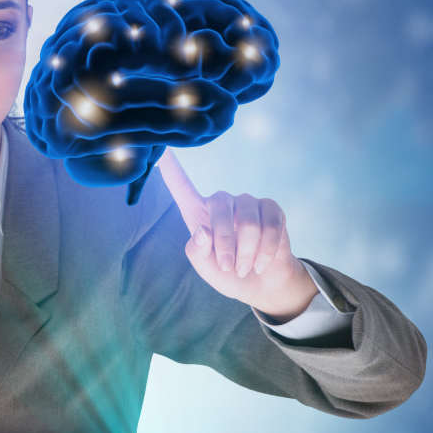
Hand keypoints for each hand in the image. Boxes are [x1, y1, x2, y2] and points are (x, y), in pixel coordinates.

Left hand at [155, 147, 317, 322]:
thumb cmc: (227, 272)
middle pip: (219, 208)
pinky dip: (265, 252)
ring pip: (248, 224)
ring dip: (246, 254)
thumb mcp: (205, 268)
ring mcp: (247, 202)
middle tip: (229, 267)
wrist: (261, 283)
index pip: (182, 186)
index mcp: (198, 212)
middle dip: (225, 244)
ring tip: (244, 268)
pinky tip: (261, 263)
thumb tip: (202, 231)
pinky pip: (270, 227)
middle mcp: (221, 202)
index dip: (171, 168)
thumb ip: (197, 252)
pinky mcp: (271, 208)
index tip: (162, 149)